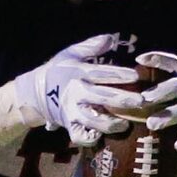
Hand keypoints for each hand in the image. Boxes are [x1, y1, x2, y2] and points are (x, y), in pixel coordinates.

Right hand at [2, 35, 141, 145]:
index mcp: (78, 73)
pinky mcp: (69, 126)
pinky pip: (81, 136)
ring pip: (94, 121)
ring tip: (125, 124)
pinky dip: (92, 138)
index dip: (119, 74)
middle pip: (103, 97)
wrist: (35, 93)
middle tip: (141, 101)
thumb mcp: (70, 54)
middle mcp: (76, 93)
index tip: (136, 76)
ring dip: (111, 124)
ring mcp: (72, 111)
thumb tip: (111, 38)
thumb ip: (91, 46)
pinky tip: (102, 135)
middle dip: (123, 100)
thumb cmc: (58, 71)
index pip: (101, 73)